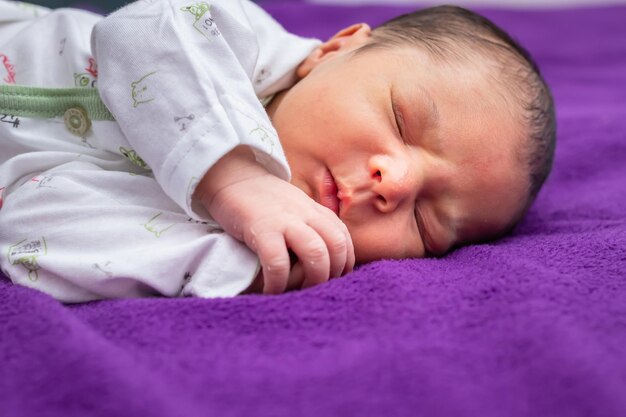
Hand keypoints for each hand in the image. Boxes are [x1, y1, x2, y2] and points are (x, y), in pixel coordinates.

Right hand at [195, 146, 354, 293]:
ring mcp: (285, 221)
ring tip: (300, 293)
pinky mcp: (261, 229)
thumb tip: (326, 253)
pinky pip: (278, 263)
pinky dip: (278, 283)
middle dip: (333, 274)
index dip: (344, 264)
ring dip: (313, 279)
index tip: (333, 280)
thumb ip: (312, 225)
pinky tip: (271, 291)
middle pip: (336, 246)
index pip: (344, 240)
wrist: (231, 176)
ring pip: (316, 253)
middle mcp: (306, 215)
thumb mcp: (296, 208)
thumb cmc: (263, 199)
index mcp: (316, 211)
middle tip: (317, 289)